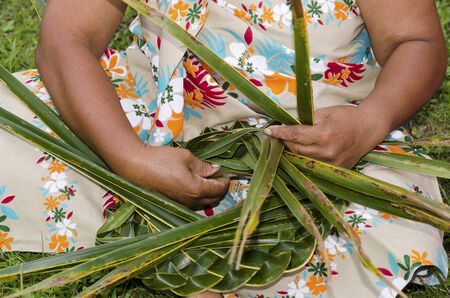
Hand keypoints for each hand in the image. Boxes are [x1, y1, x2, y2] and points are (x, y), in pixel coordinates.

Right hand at [112, 145, 229, 207]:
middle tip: (219, 175)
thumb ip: (203, 166)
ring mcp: (182, 206)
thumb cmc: (161, 159)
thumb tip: (216, 170)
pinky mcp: (174, 205)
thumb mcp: (186, 157)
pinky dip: (199, 197)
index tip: (226, 171)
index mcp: (196, 189)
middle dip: (220, 188)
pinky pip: (193, 205)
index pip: (220, 189)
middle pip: (215, 200)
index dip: (225, 180)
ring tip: (207, 179)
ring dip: (211, 194)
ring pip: (205, 204)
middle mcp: (191, 202)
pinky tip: (195, 185)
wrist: (135, 167)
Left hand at [265, 105, 389, 167]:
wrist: (370, 128)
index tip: (268, 130)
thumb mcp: (325, 112)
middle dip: (284, 142)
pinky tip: (299, 153)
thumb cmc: (347, 117)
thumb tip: (286, 126)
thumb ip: (305, 121)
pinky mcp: (335, 170)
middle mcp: (327, 153)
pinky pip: (313, 167)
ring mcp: (332, 164)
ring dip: (292, 152)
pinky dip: (304, 160)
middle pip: (295, 150)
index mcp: (325, 135)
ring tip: (287, 144)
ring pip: (302, 160)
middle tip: (277, 135)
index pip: (295, 135)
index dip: (280, 133)